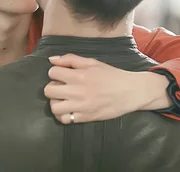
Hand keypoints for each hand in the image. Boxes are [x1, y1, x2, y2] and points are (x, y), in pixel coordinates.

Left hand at [44, 53, 171, 123]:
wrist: (130, 91)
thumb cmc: (111, 75)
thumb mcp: (92, 62)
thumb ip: (71, 59)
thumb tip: (51, 60)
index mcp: (79, 76)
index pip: (52, 73)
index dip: (55, 72)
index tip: (62, 74)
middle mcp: (78, 92)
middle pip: (49, 90)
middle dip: (52, 87)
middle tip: (61, 87)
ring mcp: (81, 106)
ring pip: (54, 107)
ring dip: (56, 102)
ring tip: (63, 99)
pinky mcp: (86, 118)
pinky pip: (65, 120)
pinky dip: (63, 115)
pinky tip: (68, 109)